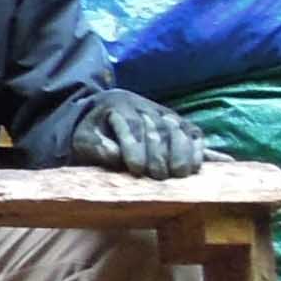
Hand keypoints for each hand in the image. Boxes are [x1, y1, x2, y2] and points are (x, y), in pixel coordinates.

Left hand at [70, 89, 206, 179]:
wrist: (102, 113)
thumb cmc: (92, 130)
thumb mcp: (83, 137)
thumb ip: (95, 145)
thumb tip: (115, 155)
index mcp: (118, 105)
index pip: (132, 125)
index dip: (136, 147)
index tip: (136, 169)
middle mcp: (145, 106)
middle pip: (159, 128)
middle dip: (160, 154)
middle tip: (158, 176)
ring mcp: (165, 114)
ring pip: (179, 129)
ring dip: (182, 152)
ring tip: (178, 173)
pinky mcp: (180, 124)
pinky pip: (194, 133)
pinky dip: (198, 149)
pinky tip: (196, 167)